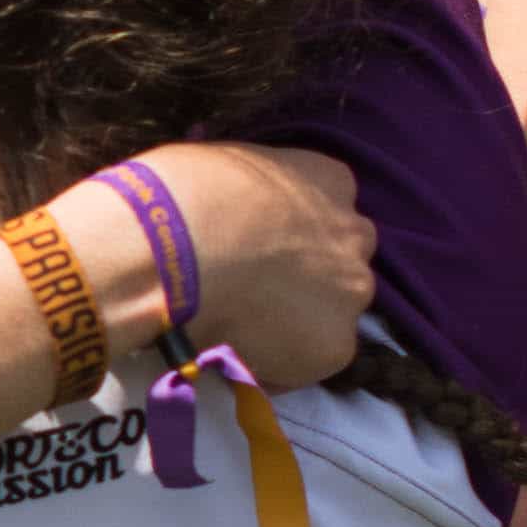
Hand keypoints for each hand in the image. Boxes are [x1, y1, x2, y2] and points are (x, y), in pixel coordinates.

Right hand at [88, 140, 368, 388]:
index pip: (327, 208)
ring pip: (332, 312)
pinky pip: (309, 359)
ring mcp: (352, 292)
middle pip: (341, 261)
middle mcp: (355, 234)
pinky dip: (281, 362)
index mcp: (330, 180)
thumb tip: (231, 208)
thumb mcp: (225, 165)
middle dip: (307, 275)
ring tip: (243, 328)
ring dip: (298, 319)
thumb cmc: (181, 195)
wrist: (171, 253)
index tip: (260, 245)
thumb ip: (251, 190)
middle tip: (256, 289)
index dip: (292, 231)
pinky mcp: (335, 345)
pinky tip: (240, 354)